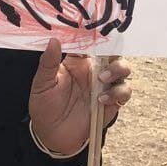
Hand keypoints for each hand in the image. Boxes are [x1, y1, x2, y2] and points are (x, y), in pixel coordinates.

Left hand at [27, 40, 131, 156]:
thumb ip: (48, 63)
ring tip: (101, 80)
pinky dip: (117, 93)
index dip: (95, 36)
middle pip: (113, 54)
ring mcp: (104, 86)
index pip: (91, 44)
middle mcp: (93, 71)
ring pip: (123, 70)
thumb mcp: (42, 83)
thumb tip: (54, 40)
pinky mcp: (112, 103)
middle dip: (112, 54)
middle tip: (100, 61)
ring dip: (117, 71)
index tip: (95, 31)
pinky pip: (124, 92)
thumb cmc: (44, 105)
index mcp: (77, 62)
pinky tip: (101, 100)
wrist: (51, 134)